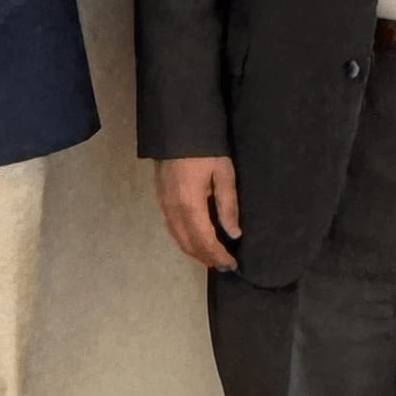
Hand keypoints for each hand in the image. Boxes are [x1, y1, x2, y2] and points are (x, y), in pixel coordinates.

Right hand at [156, 155, 241, 270]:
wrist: (177, 129)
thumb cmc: (205, 150)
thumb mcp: (223, 174)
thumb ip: (228, 205)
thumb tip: (234, 234)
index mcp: (191, 205)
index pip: (205, 240)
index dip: (218, 255)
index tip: (232, 265)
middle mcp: (174, 210)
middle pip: (189, 244)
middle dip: (206, 258)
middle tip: (223, 266)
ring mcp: (164, 205)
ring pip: (178, 238)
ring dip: (194, 251)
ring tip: (211, 258)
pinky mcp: (160, 199)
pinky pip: (172, 228)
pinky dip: (184, 240)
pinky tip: (194, 240)